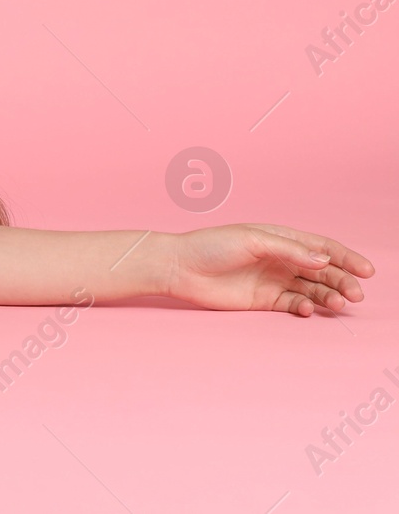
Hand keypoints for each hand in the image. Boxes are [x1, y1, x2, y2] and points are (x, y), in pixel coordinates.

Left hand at [165, 223, 374, 316]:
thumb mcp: (253, 240)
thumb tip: (324, 260)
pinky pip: (294, 303)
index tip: (367, 271)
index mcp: (281, 238)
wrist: (181, 268)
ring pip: (312, 289)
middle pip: (322, 271)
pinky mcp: (265, 300)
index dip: (346, 258)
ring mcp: (274, 280)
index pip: (322, 247)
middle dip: (342, 282)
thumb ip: (290, 250)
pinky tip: (307, 309)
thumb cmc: (212, 246)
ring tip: (337, 304)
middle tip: (355, 295)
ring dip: (328, 297)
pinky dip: (305, 307)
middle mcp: (281, 259)